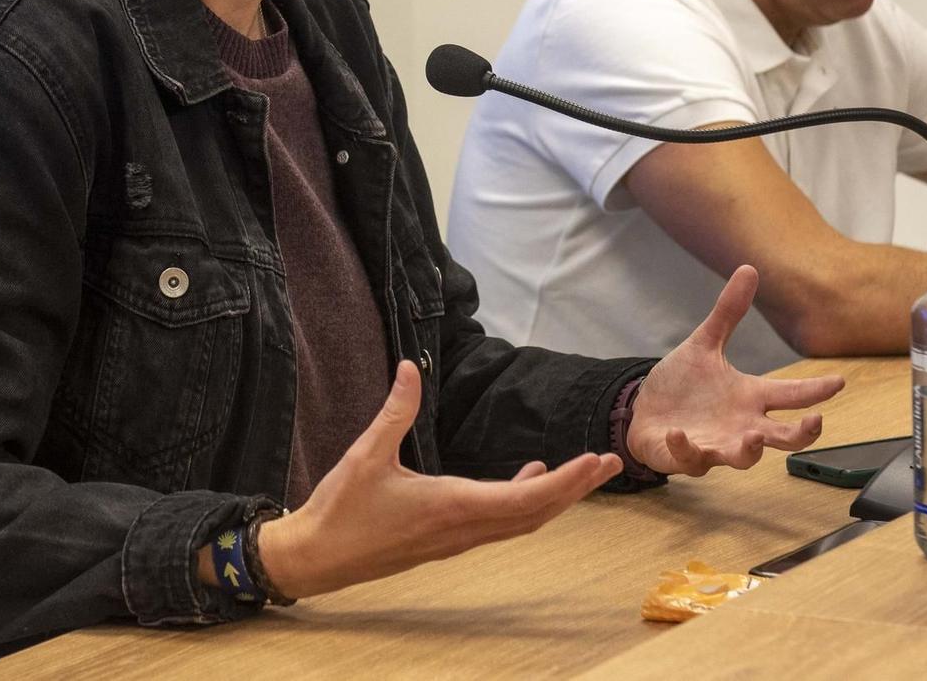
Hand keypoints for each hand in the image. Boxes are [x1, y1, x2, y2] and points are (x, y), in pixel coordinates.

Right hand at [256, 361, 619, 598]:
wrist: (317, 559)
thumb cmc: (342, 509)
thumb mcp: (367, 453)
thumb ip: (396, 410)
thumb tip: (408, 367)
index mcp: (451, 506)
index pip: (525, 500)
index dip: (564, 482)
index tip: (594, 462)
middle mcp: (463, 528)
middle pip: (534, 514)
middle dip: (574, 488)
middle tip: (609, 462)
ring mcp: (456, 539)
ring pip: (520, 522)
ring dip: (553, 498)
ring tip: (582, 470)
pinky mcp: (446, 540)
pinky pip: (499, 524)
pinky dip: (524, 503)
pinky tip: (527, 478)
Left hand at [626, 265, 843, 476]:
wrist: (645, 412)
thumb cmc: (682, 385)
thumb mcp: (703, 344)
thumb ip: (728, 313)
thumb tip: (749, 268)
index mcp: (749, 397)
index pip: (790, 394)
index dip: (816, 389)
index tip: (839, 380)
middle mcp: (741, 425)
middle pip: (783, 438)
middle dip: (801, 434)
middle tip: (815, 422)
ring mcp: (716, 444)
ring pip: (744, 459)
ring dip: (749, 451)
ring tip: (753, 438)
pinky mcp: (686, 456)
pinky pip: (691, 458)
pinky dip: (686, 447)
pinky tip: (678, 433)